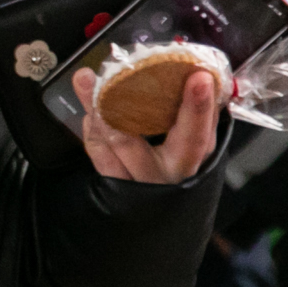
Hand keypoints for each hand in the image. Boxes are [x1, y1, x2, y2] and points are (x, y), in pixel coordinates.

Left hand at [75, 65, 221, 184]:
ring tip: (86, 80)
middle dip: (115, 105)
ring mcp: (132, 182)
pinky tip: (92, 110)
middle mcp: (159, 175)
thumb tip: (199, 73)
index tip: (198, 77)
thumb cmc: (185, 166)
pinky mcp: (113, 183)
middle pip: (130, 142)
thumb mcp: (201, 146)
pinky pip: (98, 154)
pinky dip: (92, 129)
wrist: (168, 213)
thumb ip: (200, 116)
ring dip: (94, 110)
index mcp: (189, 162)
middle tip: (106, 74)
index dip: (198, 107)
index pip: (196, 136)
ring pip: (108, 146)